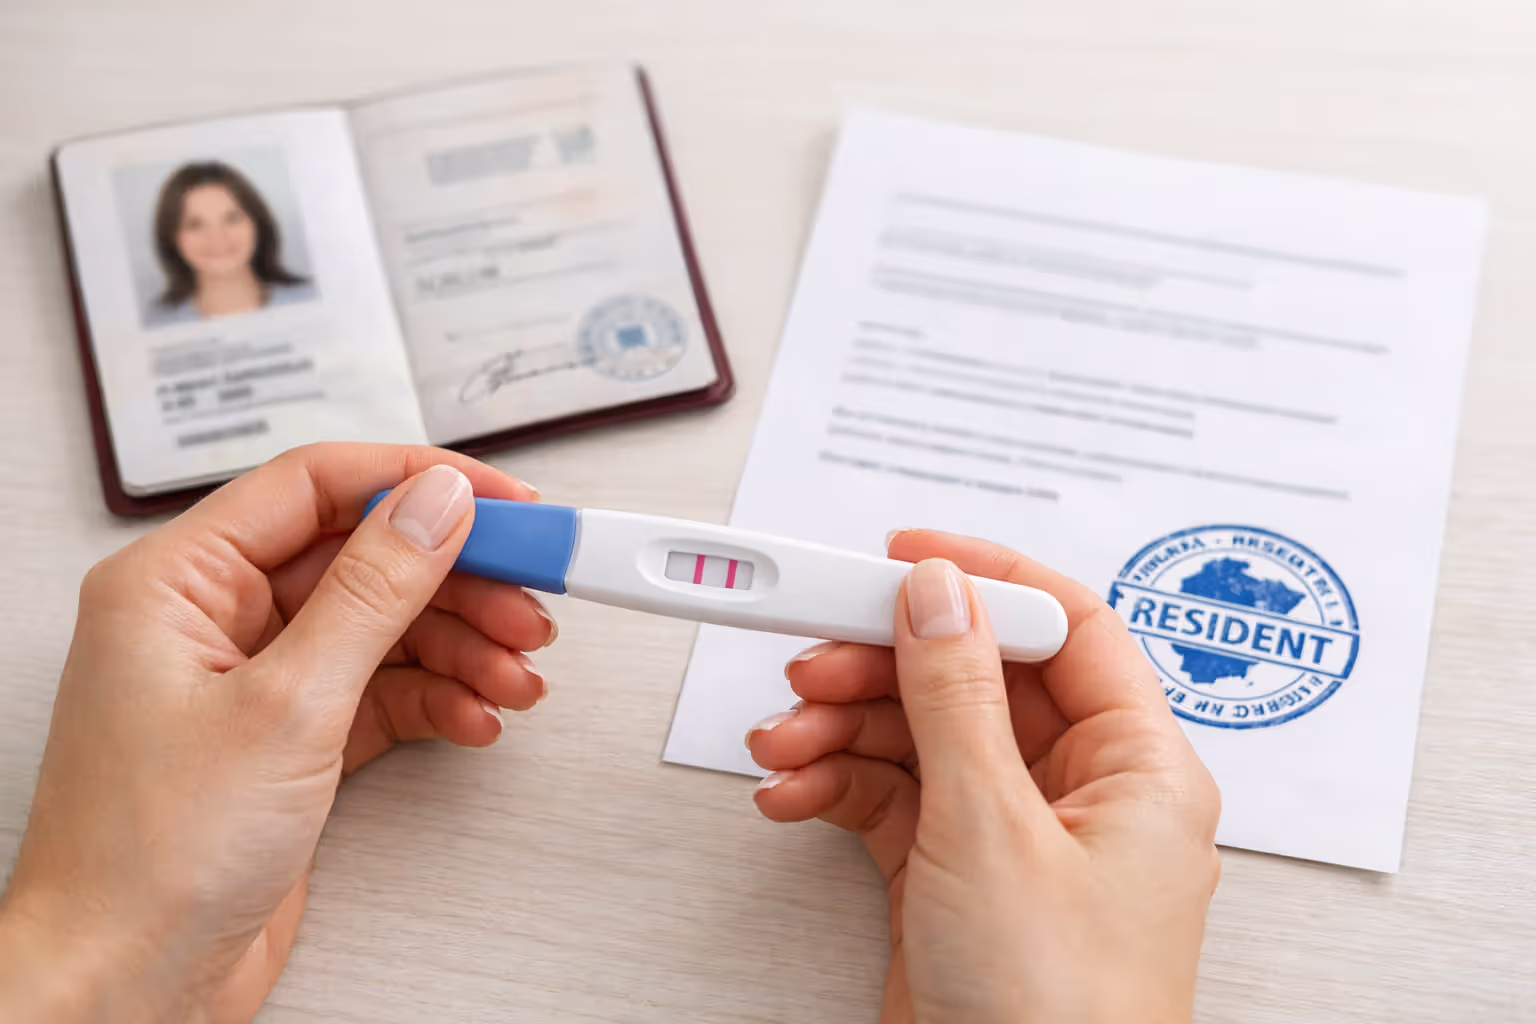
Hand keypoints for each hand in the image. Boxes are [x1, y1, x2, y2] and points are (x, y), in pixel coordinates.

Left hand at [0, 444, 555, 1022]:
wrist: (128, 989)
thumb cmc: (149, 860)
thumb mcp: (285, 705)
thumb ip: (373, 591)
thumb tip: (434, 504)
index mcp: (177, 581)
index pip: (316, 486)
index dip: (418, 483)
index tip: (503, 502)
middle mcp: (213, 620)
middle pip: (363, 560)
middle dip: (457, 583)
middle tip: (533, 599)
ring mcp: (255, 681)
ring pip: (383, 627)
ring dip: (461, 647)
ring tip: (517, 674)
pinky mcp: (290, 738)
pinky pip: (382, 689)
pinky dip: (437, 699)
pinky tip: (476, 715)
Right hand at [747, 531, 1220, 1023]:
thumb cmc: (1057, 1016)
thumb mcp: (994, 829)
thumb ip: (959, 696)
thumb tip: (939, 593)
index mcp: (1135, 768)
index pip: (1065, 627)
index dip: (984, 578)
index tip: (902, 554)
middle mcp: (1078, 793)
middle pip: (973, 678)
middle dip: (882, 664)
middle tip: (809, 653)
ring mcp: (1011, 835)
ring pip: (920, 736)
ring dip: (841, 727)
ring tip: (782, 741)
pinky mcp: (953, 875)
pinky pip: (890, 797)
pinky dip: (835, 787)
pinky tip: (792, 792)